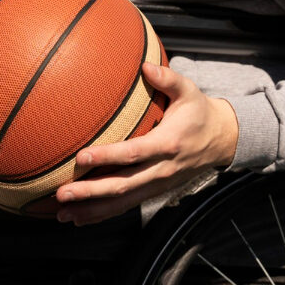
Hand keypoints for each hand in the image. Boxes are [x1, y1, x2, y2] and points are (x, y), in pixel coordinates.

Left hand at [54, 62, 237, 225]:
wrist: (221, 140)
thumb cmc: (199, 112)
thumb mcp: (189, 91)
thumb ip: (168, 78)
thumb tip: (145, 66)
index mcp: (167, 144)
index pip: (133, 153)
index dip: (107, 156)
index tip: (81, 157)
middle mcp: (161, 170)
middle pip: (123, 185)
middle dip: (91, 192)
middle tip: (62, 193)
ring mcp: (158, 185)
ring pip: (122, 202)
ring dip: (91, 209)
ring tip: (62, 213)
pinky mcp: (155, 192)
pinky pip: (126, 206)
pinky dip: (102, 214)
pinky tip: (79, 218)